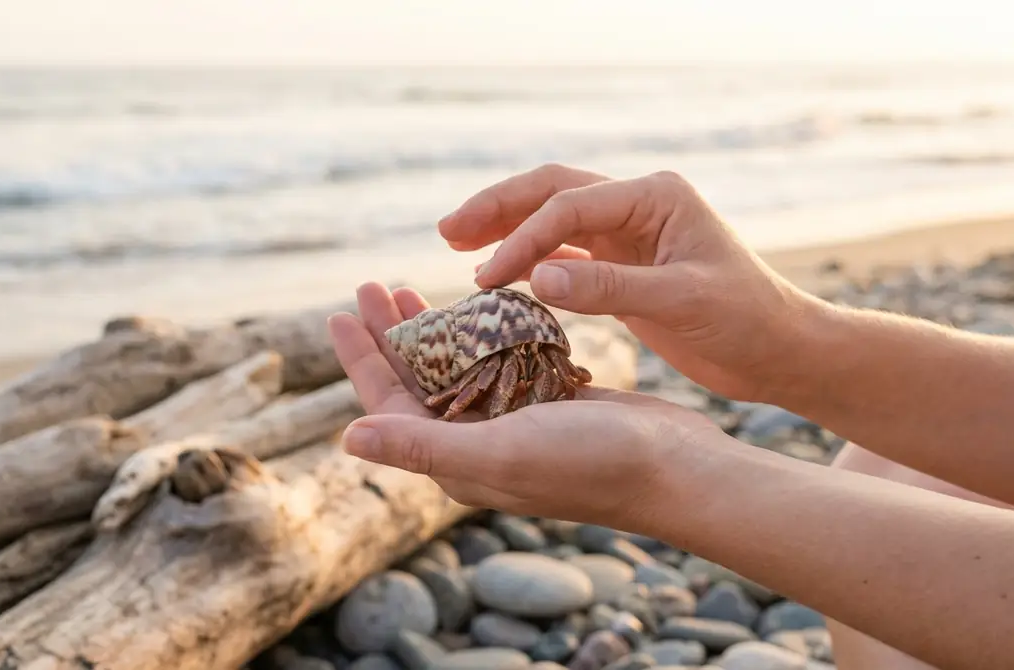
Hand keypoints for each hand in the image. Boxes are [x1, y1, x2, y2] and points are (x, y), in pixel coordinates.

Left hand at [327, 282, 724, 526]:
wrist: (676, 469)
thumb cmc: (589, 464)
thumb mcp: (498, 453)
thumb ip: (422, 445)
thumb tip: (346, 437)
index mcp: (456, 459)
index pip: (389, 403)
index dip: (361, 359)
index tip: (337, 311)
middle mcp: (478, 442)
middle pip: (418, 380)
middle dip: (391, 333)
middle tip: (371, 283)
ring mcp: (515, 422)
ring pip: (458, 367)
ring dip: (433, 328)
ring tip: (407, 286)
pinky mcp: (550, 402)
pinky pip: (502, 360)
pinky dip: (484, 330)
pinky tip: (477, 303)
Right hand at [439, 163, 822, 401]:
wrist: (780, 349)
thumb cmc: (745, 320)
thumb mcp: (680, 302)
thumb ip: (609, 288)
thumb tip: (534, 279)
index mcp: (655, 196)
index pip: (570, 207)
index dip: (522, 238)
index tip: (488, 277)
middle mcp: (638, 204)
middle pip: (551, 192)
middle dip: (497, 209)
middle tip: (446, 232)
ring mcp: (630, 233)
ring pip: (553, 219)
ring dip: (507, 229)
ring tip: (457, 244)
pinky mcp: (625, 264)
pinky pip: (566, 252)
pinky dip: (532, 259)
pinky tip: (500, 275)